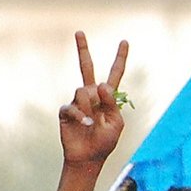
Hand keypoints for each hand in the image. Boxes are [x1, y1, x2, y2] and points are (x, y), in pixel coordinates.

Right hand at [59, 34, 130, 168]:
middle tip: (80, 32)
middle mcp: (92, 95)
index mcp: (108, 97)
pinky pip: (73, 106)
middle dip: (83, 49)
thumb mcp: (116, 123)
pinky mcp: (66, 110)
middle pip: (86, 67)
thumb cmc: (105, 142)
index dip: (120, 58)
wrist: (88, 158)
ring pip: (83, 90)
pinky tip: (85, 124)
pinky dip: (81, 116)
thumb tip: (100, 83)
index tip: (124, 41)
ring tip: (92, 122)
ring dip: (89, 107)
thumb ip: (111, 103)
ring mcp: (78, 101)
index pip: (115, 74)